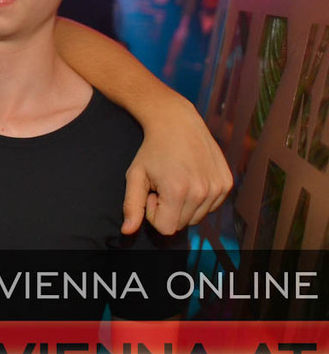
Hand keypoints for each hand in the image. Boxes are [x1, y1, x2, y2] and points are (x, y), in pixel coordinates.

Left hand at [122, 96, 232, 234]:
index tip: (152, 193)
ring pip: (197, 217)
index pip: (166, 228)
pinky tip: (190, 177)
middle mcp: (203, 191)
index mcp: (178, 191)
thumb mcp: (135, 175)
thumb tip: (127, 231)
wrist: (177, 122)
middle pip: (181, 224)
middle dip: (168, 209)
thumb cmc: (151, 150)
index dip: (154, 213)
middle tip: (163, 185)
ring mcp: (218, 187)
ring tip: (176, 180)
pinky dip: (198, 199)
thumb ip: (132, 206)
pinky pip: (210, 207)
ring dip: (183, 205)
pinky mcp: (227, 183)